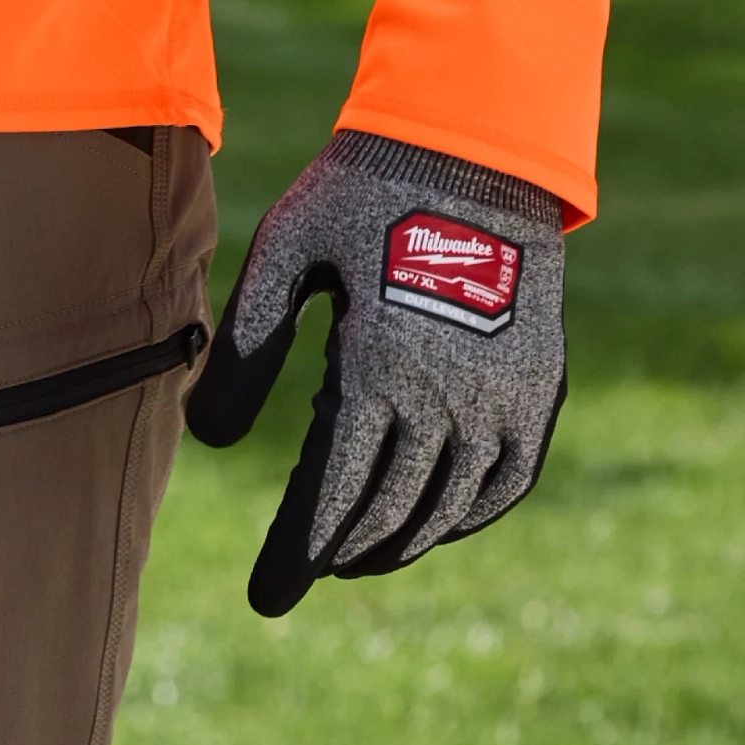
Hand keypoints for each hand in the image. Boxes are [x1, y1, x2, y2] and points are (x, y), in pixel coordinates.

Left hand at [183, 133, 568, 615]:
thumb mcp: (286, 252)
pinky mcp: (540, 391)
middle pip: (385, 513)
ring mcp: (503, 402)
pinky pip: (506, 485)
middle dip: (338, 553)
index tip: (268, 596)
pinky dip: (467, 517)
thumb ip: (244, 346)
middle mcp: (448, 400)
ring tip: (354, 555)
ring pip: (446, 510)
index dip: (297, 553)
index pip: (331, 495)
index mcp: (378, 369)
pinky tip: (434, 523)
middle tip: (302, 572)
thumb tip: (204, 437)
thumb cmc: (364, 192)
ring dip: (398, 544)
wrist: (475, 147)